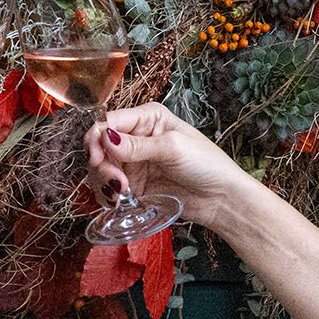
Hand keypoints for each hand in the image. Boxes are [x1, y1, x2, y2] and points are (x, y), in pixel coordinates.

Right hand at [85, 102, 255, 234]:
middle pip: (100, 145)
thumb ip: (137, 145)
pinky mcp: (134, 185)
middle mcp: (137, 137)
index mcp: (148, 118)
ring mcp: (134, 162)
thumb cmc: (206, 164)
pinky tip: (118, 201)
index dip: (98, 137)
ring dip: (104, 181)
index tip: (97, 158)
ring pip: (100, 167)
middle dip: (101, 164)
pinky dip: (107, 194)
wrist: (221, 198)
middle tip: (116, 182)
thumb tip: (106, 138)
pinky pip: (109, 187)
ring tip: (121, 194)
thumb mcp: (173, 148)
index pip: (110, 121)